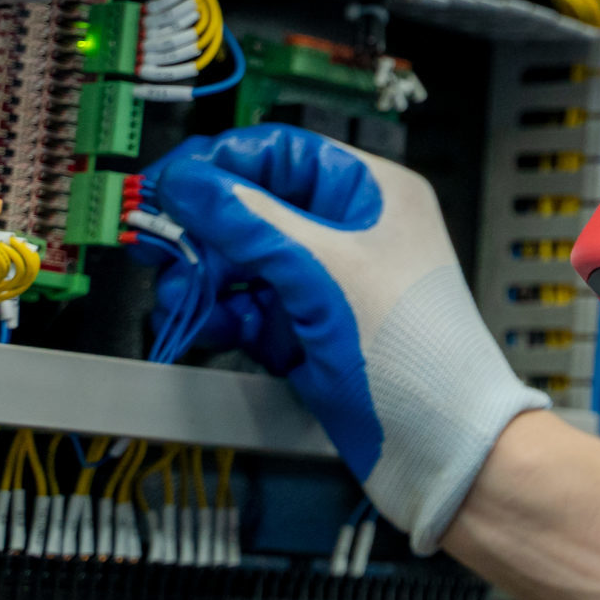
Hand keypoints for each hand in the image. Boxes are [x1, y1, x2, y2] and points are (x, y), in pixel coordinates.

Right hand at [142, 123, 546, 548]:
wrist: (438, 445)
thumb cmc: (415, 351)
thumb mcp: (322, 270)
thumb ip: (249, 220)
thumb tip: (190, 180)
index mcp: (372, 193)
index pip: (281, 153)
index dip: (220, 164)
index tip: (166, 183)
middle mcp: (352, 232)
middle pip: (254, 208)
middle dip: (205, 232)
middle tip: (161, 247)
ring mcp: (328, 283)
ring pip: (244, 262)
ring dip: (206, 278)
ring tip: (185, 296)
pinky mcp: (309, 331)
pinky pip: (249, 309)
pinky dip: (223, 316)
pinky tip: (210, 327)